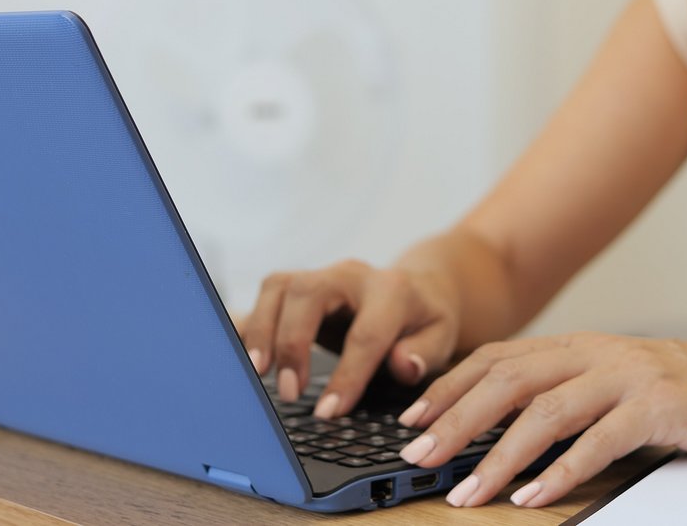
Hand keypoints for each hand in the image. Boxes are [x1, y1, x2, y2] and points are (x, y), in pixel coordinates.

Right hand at [236, 259, 460, 418]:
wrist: (416, 289)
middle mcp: (352, 275)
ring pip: (280, 287)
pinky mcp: (300, 283)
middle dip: (293, 344)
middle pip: (309, 294)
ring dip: (264, 330)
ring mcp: (322, 274)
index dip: (347, 375)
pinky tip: (245, 356)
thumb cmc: (425, 320)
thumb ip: (424, 353)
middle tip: (290, 393)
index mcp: (393, 290)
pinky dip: (252, 322)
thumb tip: (403, 365)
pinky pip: (267, 294)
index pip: (365, 332)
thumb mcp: (441, 338)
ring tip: (259, 374)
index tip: (330, 412)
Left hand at [394, 332, 686, 506]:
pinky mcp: (662, 406)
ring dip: (500, 455)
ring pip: (546, 412)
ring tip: (467, 491)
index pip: (501, 359)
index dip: (451, 386)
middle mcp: (599, 353)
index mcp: (583, 346)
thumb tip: (509, 427)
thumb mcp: (622, 382)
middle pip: (510, 381)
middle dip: (455, 419)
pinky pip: (600, 440)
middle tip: (419, 455)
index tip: (411, 418)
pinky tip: (534, 498)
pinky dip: (562, 472)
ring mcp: (630, 376)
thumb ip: (573, 393)